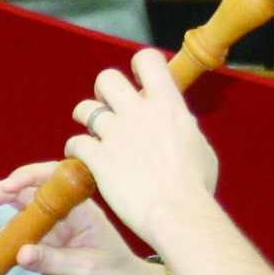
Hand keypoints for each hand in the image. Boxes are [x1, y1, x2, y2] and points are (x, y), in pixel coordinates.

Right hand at [0, 162, 171, 274]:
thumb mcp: (88, 269)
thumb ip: (54, 260)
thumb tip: (20, 254)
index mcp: (77, 209)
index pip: (50, 180)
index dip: (27, 178)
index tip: (7, 187)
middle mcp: (57, 215)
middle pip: (18, 198)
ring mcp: (44, 233)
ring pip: (6, 229)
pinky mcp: (36, 251)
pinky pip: (7, 250)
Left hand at [66, 48, 220, 242]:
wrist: (177, 214)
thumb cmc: (195, 187)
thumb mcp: (199, 146)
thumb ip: (181, 126)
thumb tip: (176, 120)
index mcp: (168, 106)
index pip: (148, 60)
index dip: (139, 66)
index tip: (138, 81)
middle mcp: (139, 114)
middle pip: (107, 78)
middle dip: (104, 91)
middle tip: (110, 108)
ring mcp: (115, 134)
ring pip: (84, 108)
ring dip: (86, 118)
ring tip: (95, 134)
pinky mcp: (97, 158)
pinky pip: (74, 142)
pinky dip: (76, 149)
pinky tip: (84, 158)